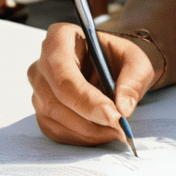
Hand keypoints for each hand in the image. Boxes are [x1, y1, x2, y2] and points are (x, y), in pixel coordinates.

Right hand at [26, 21, 156, 145]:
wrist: (115, 69)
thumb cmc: (121, 59)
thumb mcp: (137, 61)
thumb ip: (133, 80)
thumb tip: (123, 108)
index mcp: (60, 37)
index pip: (63, 72)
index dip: (85, 98)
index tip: (113, 115)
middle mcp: (42, 62)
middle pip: (55, 99)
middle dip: (88, 119)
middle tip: (118, 127)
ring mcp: (39, 88)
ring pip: (53, 118)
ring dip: (86, 131)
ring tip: (116, 131)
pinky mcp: (42, 110)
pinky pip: (54, 131)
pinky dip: (79, 138)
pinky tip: (101, 133)